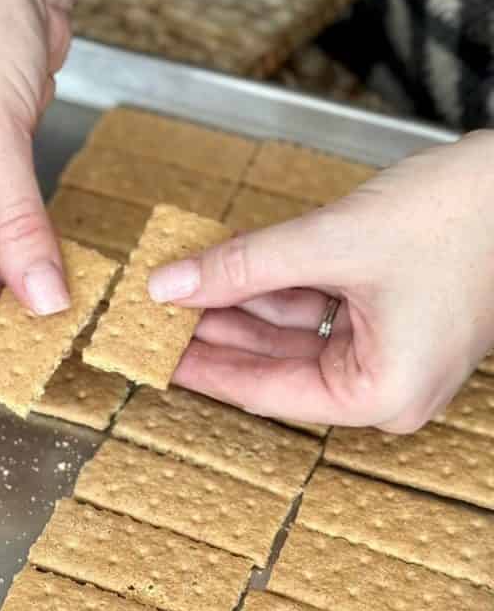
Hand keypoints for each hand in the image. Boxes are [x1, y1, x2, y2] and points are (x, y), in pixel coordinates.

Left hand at [147, 132, 493, 431]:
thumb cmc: (459, 218)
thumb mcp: (331, 242)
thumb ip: (243, 267)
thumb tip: (169, 286)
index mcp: (381, 392)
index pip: (265, 391)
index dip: (201, 370)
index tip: (150, 355)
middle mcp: (385, 381)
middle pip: (274, 362)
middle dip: (212, 332)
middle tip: (152, 315)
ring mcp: (387, 345)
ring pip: (289, 330)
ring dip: (235, 303)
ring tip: (176, 286)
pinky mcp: (388, 310)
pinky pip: (314, 305)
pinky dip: (269, 284)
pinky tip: (224, 265)